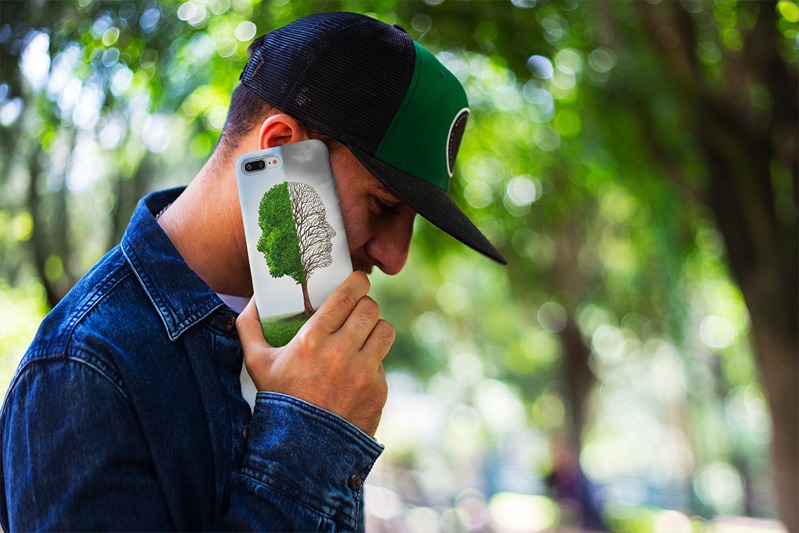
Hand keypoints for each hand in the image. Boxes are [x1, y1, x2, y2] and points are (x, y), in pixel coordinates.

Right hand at [236, 272, 393, 436]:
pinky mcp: (378, 390)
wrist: (302, 450)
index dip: (358, 282)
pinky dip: (373, 362)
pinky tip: (358, 370)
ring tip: (364, 335)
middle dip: (366, 305)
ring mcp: (363, 373)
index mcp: (312, 340)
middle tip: (358, 310)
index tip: (358, 281)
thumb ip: (249, 327)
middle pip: (370, 308)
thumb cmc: (279, 400)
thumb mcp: (256, 363)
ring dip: (375, 329)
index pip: (348, 296)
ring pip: (385, 330)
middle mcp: (341, 353)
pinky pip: (383, 362)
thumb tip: (253, 300)